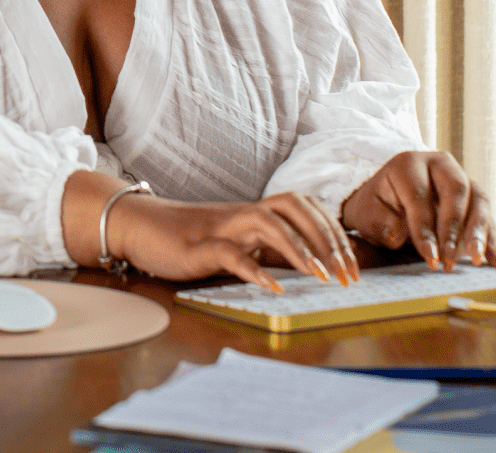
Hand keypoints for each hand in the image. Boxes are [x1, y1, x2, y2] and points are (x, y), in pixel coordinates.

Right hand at [99, 187, 360, 291]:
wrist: (142, 226)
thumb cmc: (192, 239)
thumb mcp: (239, 242)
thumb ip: (269, 248)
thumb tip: (312, 262)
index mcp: (257, 212)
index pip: (307, 210)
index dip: (335, 234)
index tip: (353, 267)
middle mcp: (245, 212)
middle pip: (297, 208)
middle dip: (328, 239)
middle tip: (347, 275)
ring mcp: (223, 226)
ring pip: (269, 222)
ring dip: (299, 248)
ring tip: (320, 276)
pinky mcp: (200, 245)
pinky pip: (231, 253)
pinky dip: (254, 268)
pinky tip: (273, 286)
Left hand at [340, 151, 495, 270]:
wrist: (389, 199)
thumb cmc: (377, 206)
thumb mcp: (367, 213)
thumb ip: (379, 222)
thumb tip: (397, 234)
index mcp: (409, 164)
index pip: (420, 195)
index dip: (425, 228)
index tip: (430, 257)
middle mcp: (440, 165)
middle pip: (457, 189)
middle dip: (455, 227)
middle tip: (451, 258)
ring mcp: (461, 177)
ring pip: (479, 200)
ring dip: (480, 232)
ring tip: (477, 260)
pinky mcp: (474, 196)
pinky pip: (488, 215)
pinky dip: (492, 239)